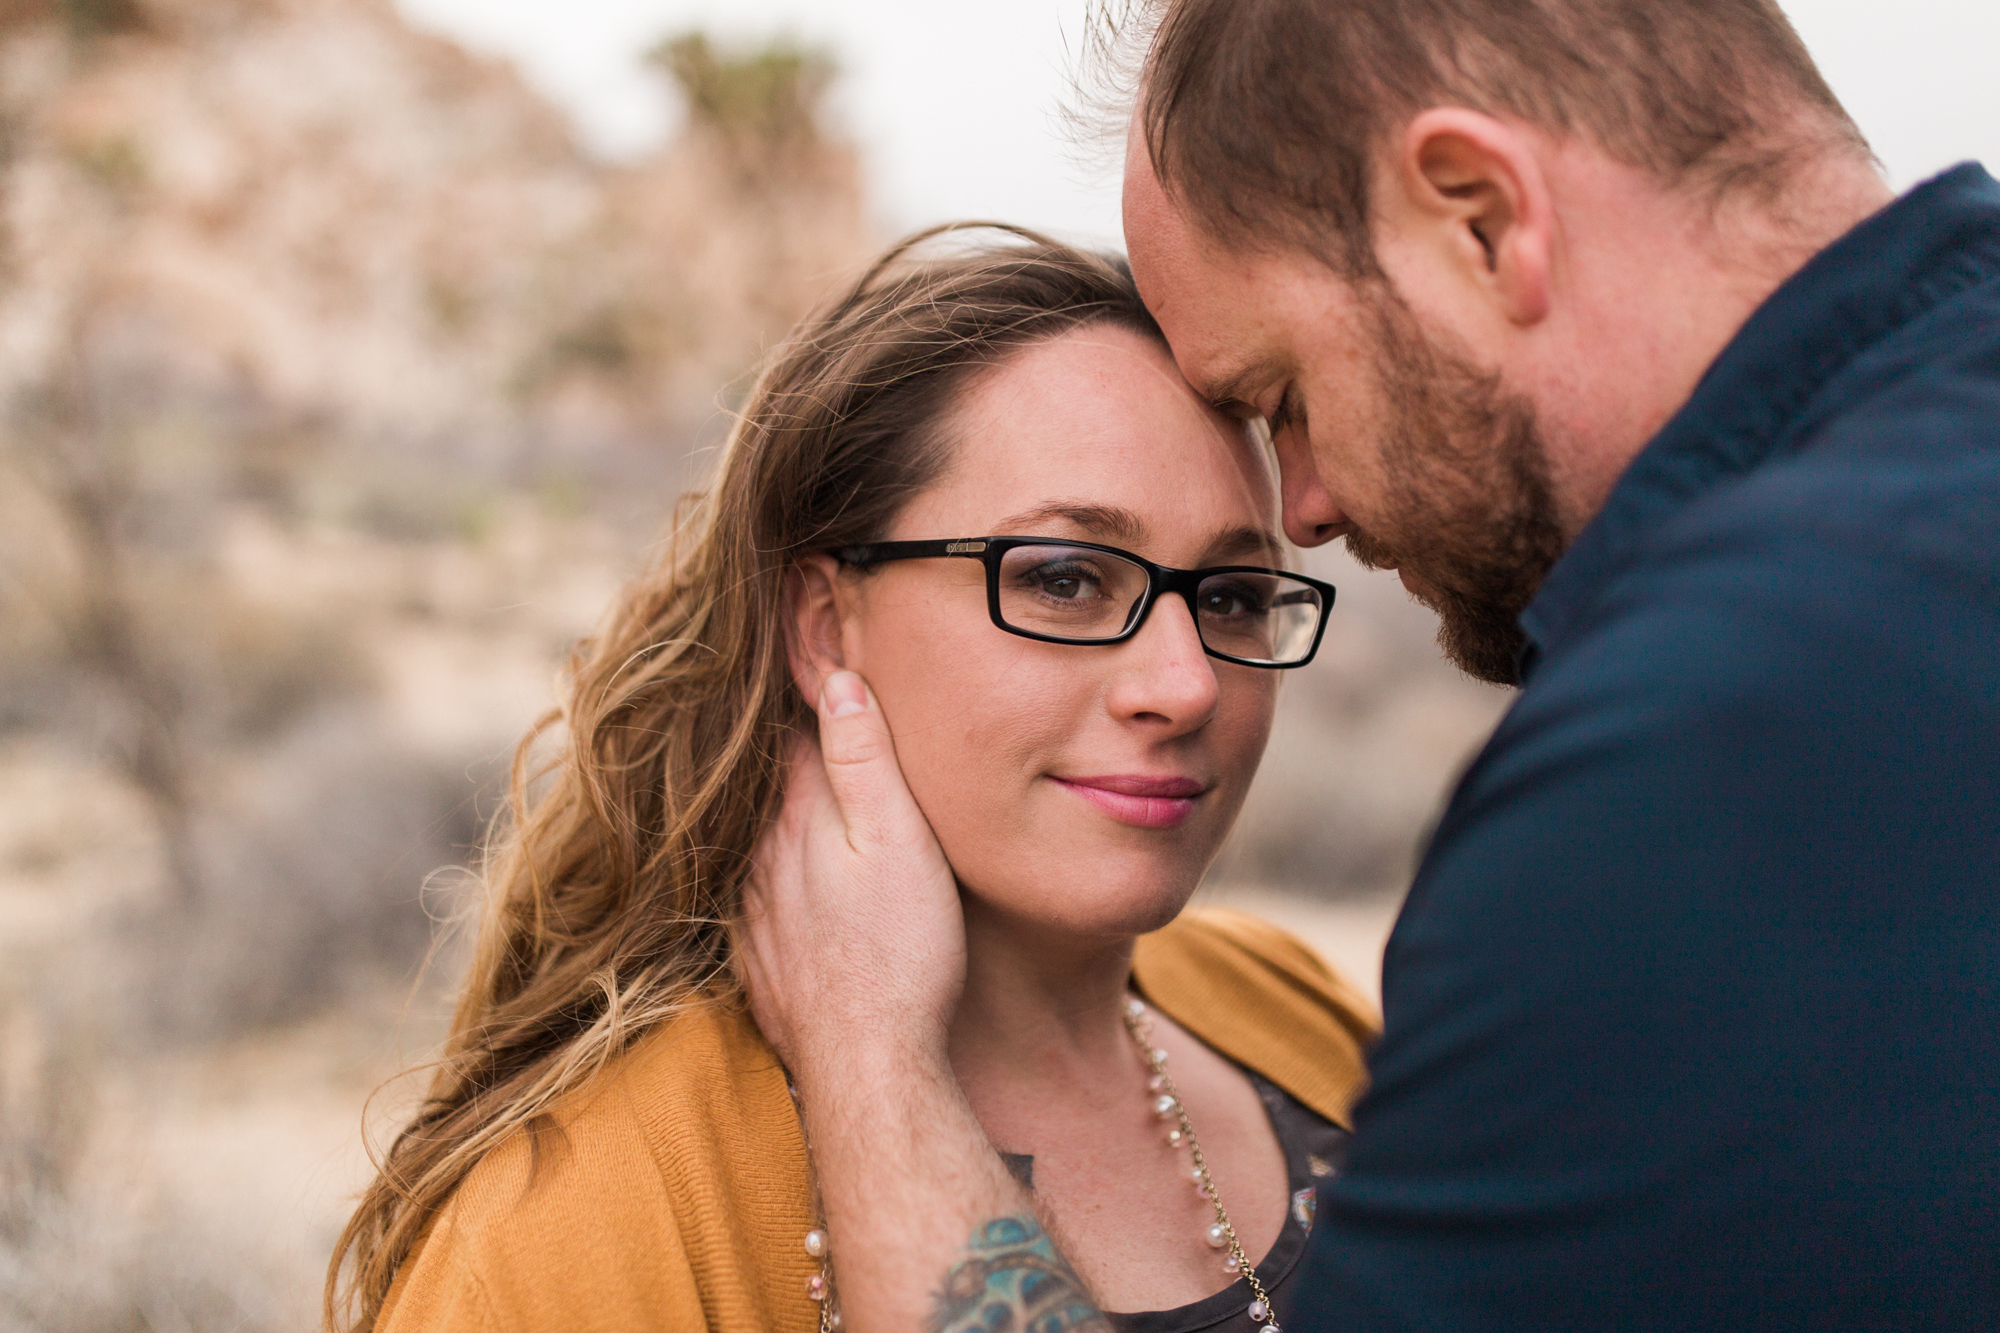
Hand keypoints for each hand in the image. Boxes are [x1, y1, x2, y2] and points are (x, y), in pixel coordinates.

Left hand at [737, 670, 965, 1079]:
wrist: (868, 1065)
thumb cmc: (900, 949)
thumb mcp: (898, 838)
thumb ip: (864, 758)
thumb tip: (836, 680)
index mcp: (797, 820)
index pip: (790, 740)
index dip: (803, 705)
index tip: (809, 669)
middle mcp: (761, 861)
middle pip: (766, 791)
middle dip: (784, 759)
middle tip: (798, 720)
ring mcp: (754, 915)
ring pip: (754, 845)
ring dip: (771, 819)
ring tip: (791, 795)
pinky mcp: (759, 961)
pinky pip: (752, 902)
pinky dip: (766, 881)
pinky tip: (781, 882)